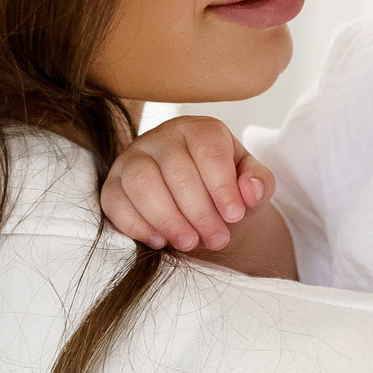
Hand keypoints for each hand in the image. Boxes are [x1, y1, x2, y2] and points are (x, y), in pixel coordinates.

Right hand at [100, 115, 274, 251]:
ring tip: (189, 243)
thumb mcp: (251, 187)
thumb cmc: (224, 192)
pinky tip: (160, 241)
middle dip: (199, 212)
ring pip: (142, 182)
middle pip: (176, 170)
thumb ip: (260, 184)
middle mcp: (163, 137)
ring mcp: (133, 157)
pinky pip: (115, 200)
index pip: (208, 148)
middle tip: (217, 239)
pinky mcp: (113, 183)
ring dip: (168, 219)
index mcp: (200, 130)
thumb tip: (250, 190)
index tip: (235, 216)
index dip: (222, 185)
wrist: (198, 208)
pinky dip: (137, 225)